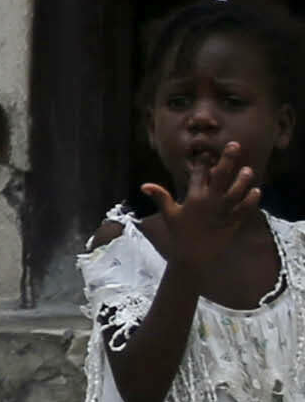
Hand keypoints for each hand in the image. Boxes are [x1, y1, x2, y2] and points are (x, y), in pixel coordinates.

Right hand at [141, 154, 271, 296]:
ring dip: (242, 180)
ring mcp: (223, 212)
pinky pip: (244, 209)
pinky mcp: (233, 222)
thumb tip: (144, 185)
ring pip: (235, 192)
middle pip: (220, 177)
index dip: (203, 162)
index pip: (198, 175)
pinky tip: (257, 191)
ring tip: (248, 169)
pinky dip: (251, 201)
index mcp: (193, 198)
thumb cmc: (180, 233)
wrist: (194, 256)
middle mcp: (210, 202)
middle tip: (235, 145)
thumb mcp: (169, 214)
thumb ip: (160, 197)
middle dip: (227, 161)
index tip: (209, 150)